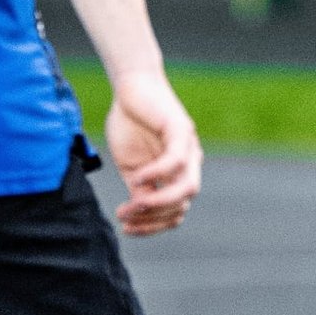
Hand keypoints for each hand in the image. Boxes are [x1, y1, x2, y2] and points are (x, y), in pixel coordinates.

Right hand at [102, 68, 201, 236]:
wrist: (131, 86)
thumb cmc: (131, 123)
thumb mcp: (131, 165)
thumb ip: (139, 189)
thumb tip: (139, 212)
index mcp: (177, 175)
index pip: (175, 212)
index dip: (153, 226)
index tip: (126, 228)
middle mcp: (189, 164)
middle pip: (183, 205)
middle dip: (154, 218)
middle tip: (126, 218)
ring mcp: (189, 147)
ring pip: (187, 188)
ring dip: (160, 203)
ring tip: (134, 204)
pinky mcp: (181, 129)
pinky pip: (176, 160)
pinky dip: (156, 173)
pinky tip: (136, 177)